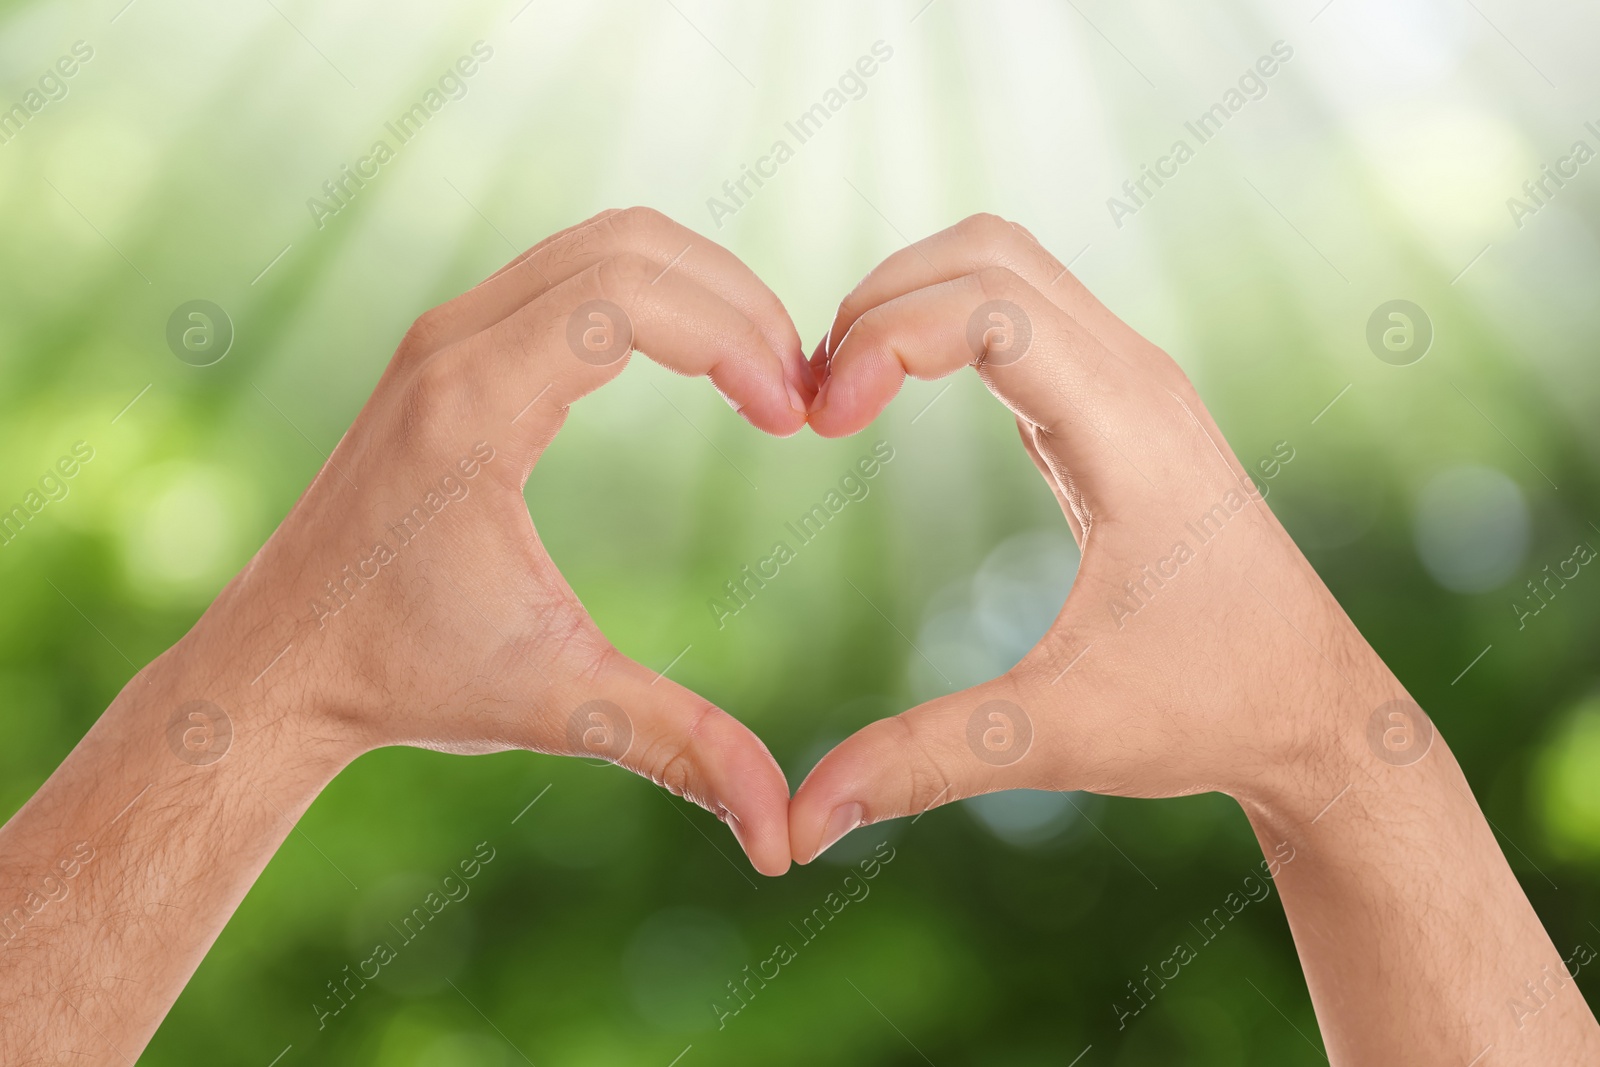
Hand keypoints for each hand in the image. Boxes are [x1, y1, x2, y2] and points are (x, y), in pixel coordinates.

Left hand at [185, 207, 810, 874]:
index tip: (792, 414)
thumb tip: (786, 837)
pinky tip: (702, 368)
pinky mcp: (451, 346)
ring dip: (699, 291)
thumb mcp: (556, 705)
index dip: (735, 335)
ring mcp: (446, 334)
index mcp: (473, 406)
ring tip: (765, 377)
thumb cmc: (405, 675)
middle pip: (629, 244)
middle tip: (799, 388)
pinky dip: (654, 297)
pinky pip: (574, 274)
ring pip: (603, 245)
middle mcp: (452, 343)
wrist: (284, 660)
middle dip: (737, 300)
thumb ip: (678, 749)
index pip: (629, 296)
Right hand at [792, 211, 1377, 842]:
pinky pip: (1016, 318)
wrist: (1318, 710)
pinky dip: (938, 331)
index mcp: (1128, 430)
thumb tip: (801, 825)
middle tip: (812, 402)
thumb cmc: (1211, 712)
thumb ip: (927, 762)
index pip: (987, 303)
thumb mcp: (1060, 736)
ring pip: (1002, 268)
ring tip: (837, 398)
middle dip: (878, 303)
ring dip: (906, 307)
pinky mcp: (1114, 407)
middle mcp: (1136, 379)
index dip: (883, 335)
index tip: (820, 421)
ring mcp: (1131, 383)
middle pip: (985, 253)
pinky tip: (887, 402)